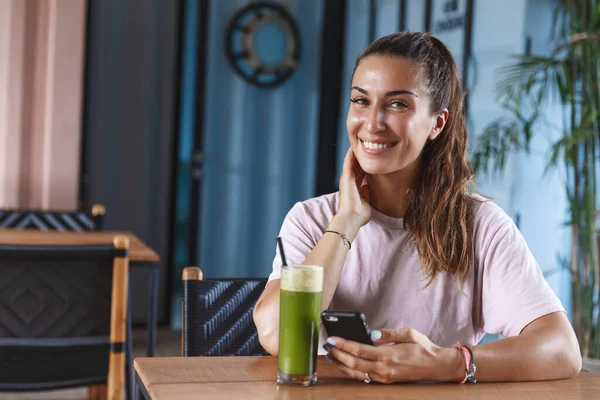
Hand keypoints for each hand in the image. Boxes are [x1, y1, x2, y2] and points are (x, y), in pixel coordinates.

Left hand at [324, 328, 462, 383]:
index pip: (359, 350)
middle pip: (354, 363)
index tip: (332, 338)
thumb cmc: (423, 347)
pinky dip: (351, 371)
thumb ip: (388, 333)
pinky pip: (364, 377)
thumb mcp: (408, 333)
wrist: (436, 366)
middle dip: (338, 354)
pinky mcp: (385, 380)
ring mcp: (384, 377)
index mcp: (388, 355)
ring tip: (331, 355)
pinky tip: (345, 364)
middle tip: (327, 346)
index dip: (343, 345)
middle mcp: (384, 369)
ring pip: (357, 373)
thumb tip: (371, 333)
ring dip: (341, 364)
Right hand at [334, 147, 370, 235]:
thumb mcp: (367, 201)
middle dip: (361, 157)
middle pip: (356, 165)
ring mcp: (347, 179)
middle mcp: (350, 182)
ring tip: (359, 142)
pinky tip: (354, 147)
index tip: (372, 158)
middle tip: (366, 145)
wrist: (352, 218)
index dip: (366, 165)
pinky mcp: (346, 177)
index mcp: (355, 187)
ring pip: (351, 162)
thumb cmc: (360, 214)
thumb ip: (367, 193)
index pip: (361, 173)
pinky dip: (351, 154)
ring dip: (355, 153)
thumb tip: (370, 186)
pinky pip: (349, 162)